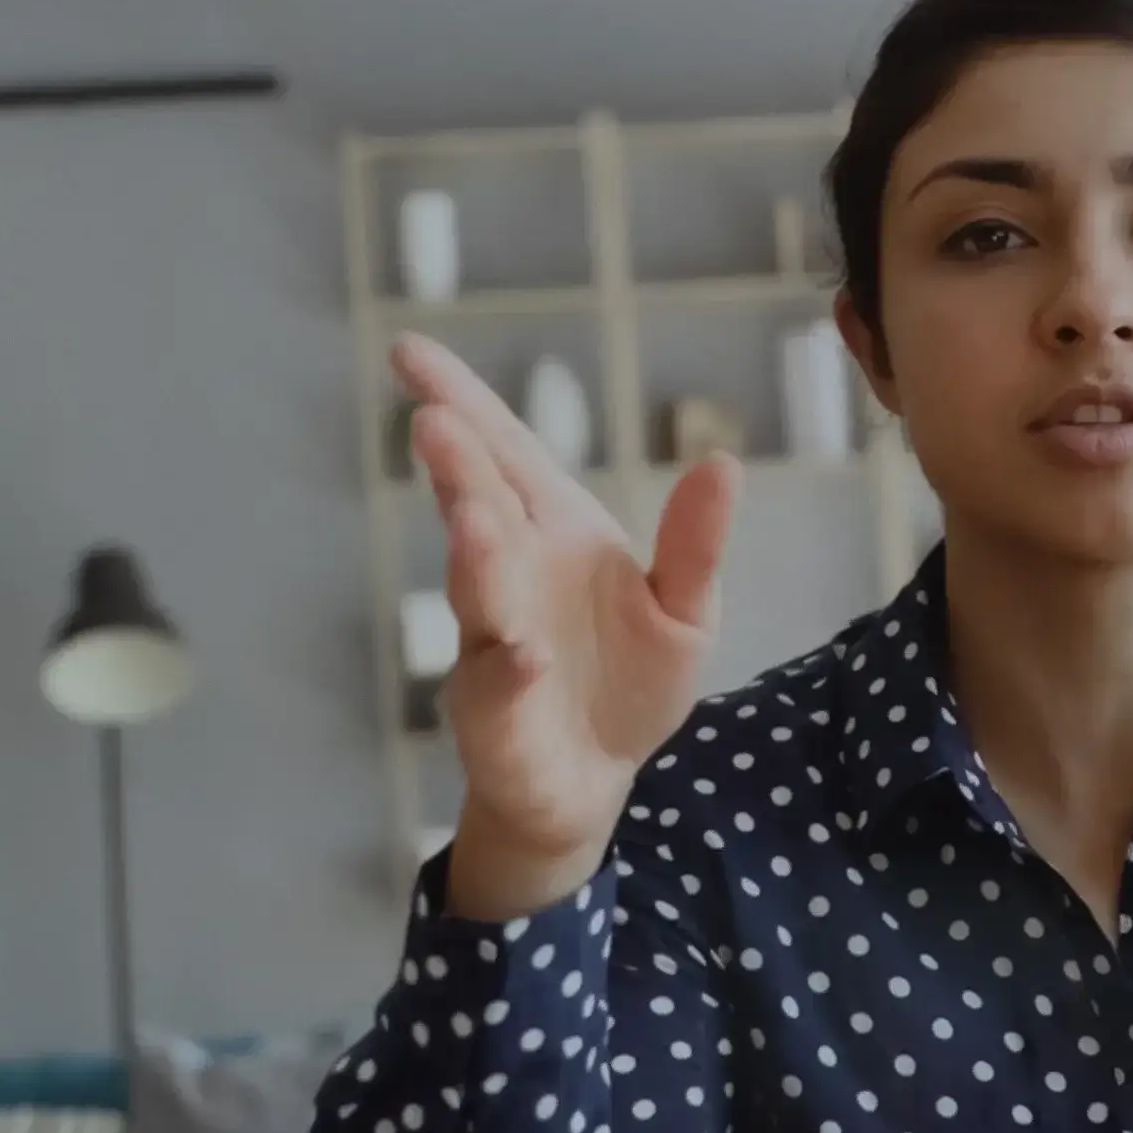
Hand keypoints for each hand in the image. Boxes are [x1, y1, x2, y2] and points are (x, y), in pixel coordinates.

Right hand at [397, 331, 729, 918]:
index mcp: (551, 530)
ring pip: (481, 591)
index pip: (502, 451)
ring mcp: (494, 640)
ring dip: (476, 557)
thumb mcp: (684, 609)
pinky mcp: (496, 711)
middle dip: (458, 468)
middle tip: (434, 423)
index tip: (408, 353)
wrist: (594, 779)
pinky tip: (525, 652)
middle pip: (480, 507)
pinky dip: (510, 667)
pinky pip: (501, 683)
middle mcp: (509, 573)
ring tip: (475, 521)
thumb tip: (723, 462)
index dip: (461, 402)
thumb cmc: (629, 680)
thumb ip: (696, 544)